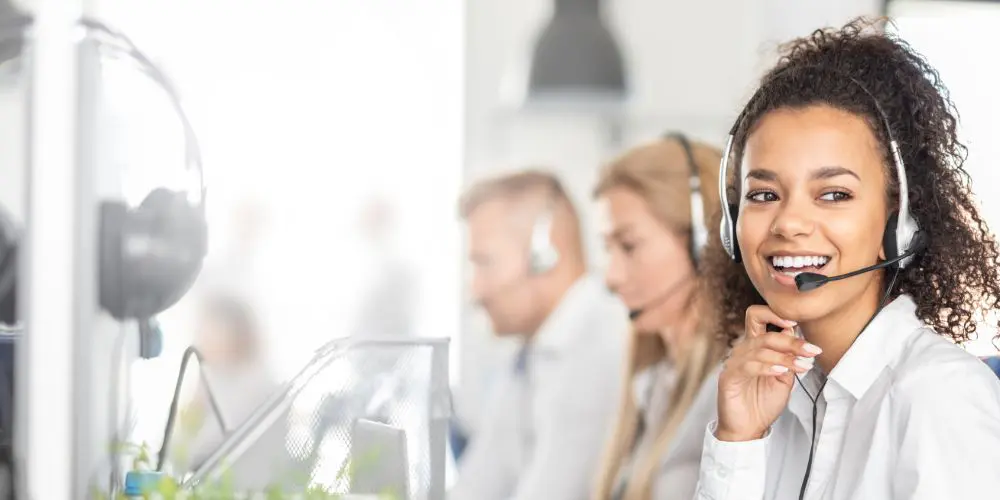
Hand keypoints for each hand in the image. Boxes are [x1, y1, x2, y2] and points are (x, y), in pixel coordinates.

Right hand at [715, 305, 821, 441]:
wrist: (749, 428)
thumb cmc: (763, 403)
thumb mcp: (784, 378)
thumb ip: (788, 358)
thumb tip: (797, 336)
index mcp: (755, 347)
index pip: (758, 317)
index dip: (775, 314)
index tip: (798, 322)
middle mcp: (742, 351)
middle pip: (765, 333)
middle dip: (791, 341)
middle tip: (811, 350)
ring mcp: (734, 363)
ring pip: (760, 349)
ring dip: (785, 357)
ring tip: (802, 366)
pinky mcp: (729, 377)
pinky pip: (748, 366)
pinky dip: (767, 367)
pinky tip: (780, 371)